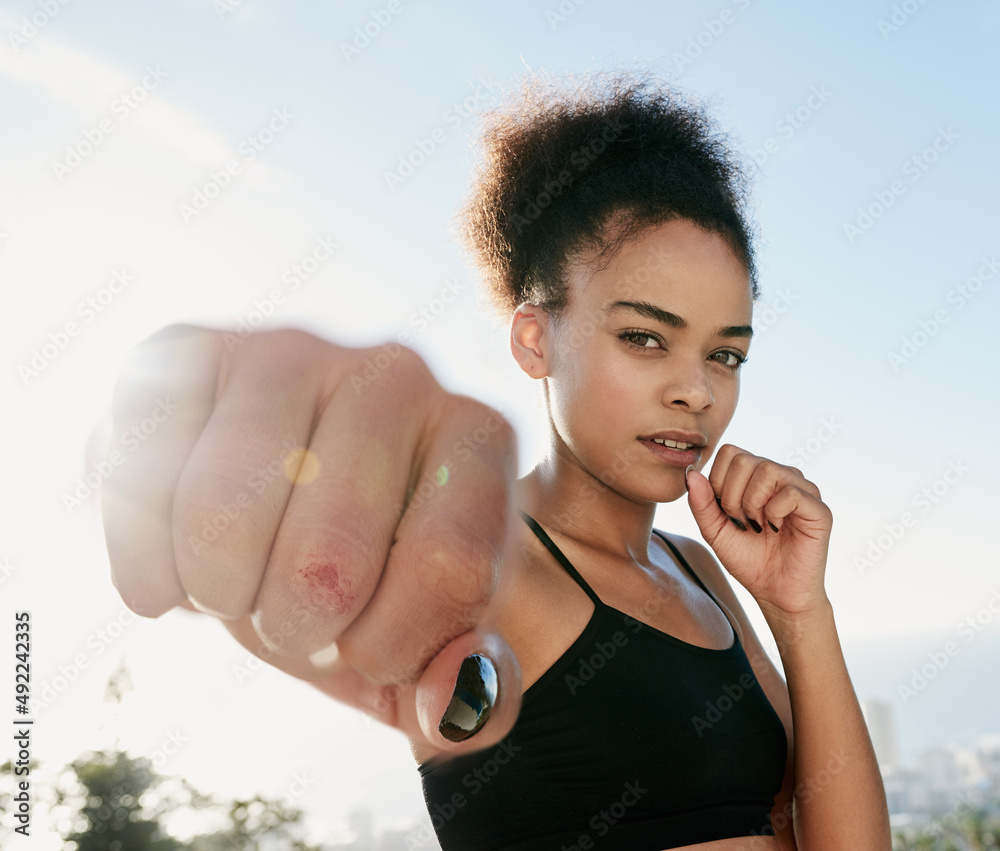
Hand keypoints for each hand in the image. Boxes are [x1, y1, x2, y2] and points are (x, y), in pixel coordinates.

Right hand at [101, 324, 521, 756]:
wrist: (305, 518)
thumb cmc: (384, 585)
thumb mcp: (442, 648)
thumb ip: (480, 692)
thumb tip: (448, 697)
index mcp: (478, 438)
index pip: (448, 570)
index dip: (395, 647)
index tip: (375, 646)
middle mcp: (396, 374)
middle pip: (328, 559)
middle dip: (299, 629)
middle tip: (299, 615)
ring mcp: (291, 352)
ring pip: (221, 514)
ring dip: (219, 592)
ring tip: (239, 582)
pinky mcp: (191, 352)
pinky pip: (136, 474)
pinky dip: (144, 557)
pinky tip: (174, 560)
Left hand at [684, 444, 832, 618]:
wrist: (775, 592)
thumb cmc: (748, 559)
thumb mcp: (714, 530)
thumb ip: (701, 503)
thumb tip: (691, 472)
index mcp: (756, 477)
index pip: (730, 452)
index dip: (718, 481)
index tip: (725, 511)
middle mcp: (780, 477)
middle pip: (744, 460)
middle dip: (732, 495)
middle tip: (741, 521)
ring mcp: (801, 490)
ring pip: (767, 469)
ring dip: (752, 502)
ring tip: (757, 524)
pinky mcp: (818, 508)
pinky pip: (791, 492)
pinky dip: (774, 512)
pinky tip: (774, 528)